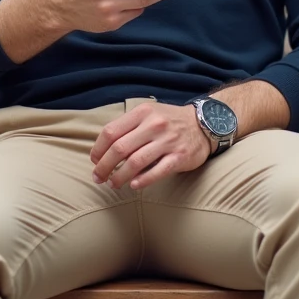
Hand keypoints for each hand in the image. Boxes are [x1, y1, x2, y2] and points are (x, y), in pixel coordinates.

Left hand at [90, 101, 212, 190]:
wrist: (204, 123)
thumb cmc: (169, 121)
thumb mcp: (148, 114)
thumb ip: (128, 127)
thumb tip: (102, 151)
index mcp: (142, 113)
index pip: (111, 131)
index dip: (98, 149)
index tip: (94, 161)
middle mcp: (154, 125)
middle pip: (119, 148)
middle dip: (104, 166)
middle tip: (98, 178)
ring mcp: (168, 141)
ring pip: (135, 162)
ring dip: (119, 177)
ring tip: (113, 184)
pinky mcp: (180, 157)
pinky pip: (157, 172)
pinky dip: (142, 181)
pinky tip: (133, 186)